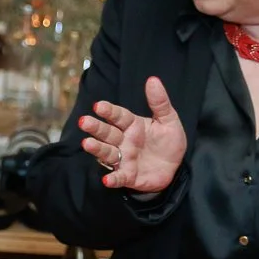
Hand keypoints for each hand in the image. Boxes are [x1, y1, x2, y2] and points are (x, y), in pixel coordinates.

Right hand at [77, 76, 186, 193]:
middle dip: (95, 128)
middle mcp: (123, 141)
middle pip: (107, 133)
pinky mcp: (128, 176)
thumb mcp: (169, 121)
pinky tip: (106, 179)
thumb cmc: (168, 143)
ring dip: (97, 149)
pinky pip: (118, 177)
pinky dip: (112, 179)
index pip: (118, 116)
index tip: (98, 106)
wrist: (174, 168)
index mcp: (132, 125)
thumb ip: (160, 102)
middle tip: (84, 121)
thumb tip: (153, 80)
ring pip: (107, 152)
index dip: (109, 111)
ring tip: (87, 143)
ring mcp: (124, 158)